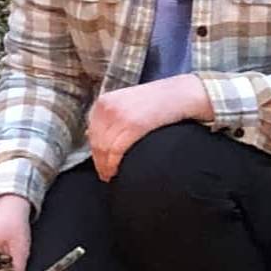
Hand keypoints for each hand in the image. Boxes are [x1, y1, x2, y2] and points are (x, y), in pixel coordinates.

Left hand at [85, 75, 210, 179]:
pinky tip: (117, 172)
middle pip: (95, 142)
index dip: (93, 151)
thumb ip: (109, 116)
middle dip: (98, 161)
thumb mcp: (126, 102)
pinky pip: (116, 151)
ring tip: (110, 176)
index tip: (99, 162)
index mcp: (104, 101)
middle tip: (104, 174)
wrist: (180, 94)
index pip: (91, 132)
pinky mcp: (133, 126)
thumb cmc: (156, 101)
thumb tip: (91, 136)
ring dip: (105, 166)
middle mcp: (108, 107)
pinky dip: (113, 165)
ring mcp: (120, 116)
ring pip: (103, 149)